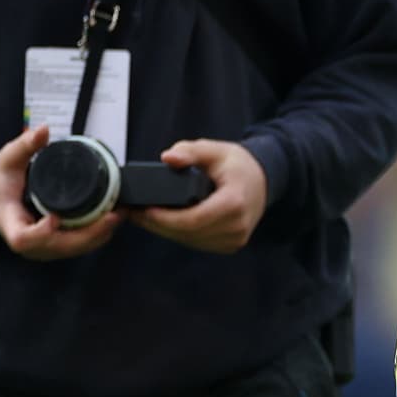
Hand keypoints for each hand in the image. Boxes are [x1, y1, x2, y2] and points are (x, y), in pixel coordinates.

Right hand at [0, 126, 120, 259]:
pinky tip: (108, 223)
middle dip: (86, 235)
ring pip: (68, 250)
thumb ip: (24, 145)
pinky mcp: (50, 244)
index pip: (23, 238)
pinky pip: (73, 246)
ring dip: (94, 237)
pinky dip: (92, 238)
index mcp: (10, 220)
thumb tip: (42, 130)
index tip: (55, 218)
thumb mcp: (6, 159)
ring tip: (117, 217)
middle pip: (56, 247)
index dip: (40, 233)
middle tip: (112, 215)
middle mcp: (25, 240)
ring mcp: (39, 246)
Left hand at [130, 140, 267, 253]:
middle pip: (187, 233)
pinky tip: (164, 222)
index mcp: (234, 203)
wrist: (263, 181)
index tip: (143, 209)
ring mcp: (234, 240)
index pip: (192, 220)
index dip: (164, 218)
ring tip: (143, 216)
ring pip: (190, 241)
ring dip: (165, 230)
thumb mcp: (216, 150)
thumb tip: (167, 157)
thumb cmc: (238, 165)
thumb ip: (191, 151)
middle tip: (134, 212)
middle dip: (158, 224)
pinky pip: (197, 242)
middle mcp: (236, 227)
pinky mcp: (229, 245)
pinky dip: (179, 233)